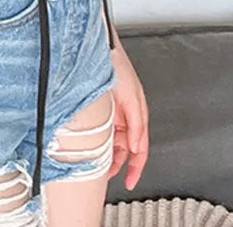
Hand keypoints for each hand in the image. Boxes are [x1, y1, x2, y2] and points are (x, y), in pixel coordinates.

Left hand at [107, 38, 148, 189]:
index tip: (130, 182)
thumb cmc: (119, 68)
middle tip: (107, 176)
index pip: (140, 149)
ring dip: (107, 155)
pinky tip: (92, 150)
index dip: (136, 168)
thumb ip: (136, 125)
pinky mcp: (101, 110)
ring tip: (98, 166)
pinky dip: (98, 143)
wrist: (100, 51)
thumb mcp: (132, 99)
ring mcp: (113, 114)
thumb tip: (137, 148)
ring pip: (112, 143)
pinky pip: (101, 133)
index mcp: (138, 116)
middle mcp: (126, 117)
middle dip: (118, 164)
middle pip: (125, 149)